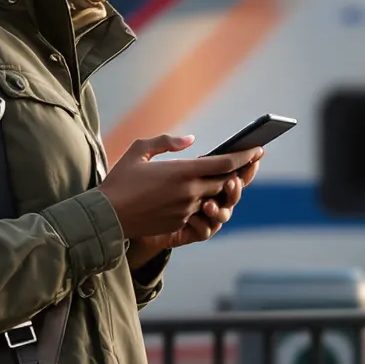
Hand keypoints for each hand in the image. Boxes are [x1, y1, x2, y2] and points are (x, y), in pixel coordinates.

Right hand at [98, 137, 259, 249]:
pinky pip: (200, 211)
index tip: (258, 149)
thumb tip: (190, 140)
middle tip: (245, 162)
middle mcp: (189, 192)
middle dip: (236, 173)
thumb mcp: (139, 151)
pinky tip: (200, 194)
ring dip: (220, 188)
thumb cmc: (120, 181)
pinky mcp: (180, 223)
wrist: (107, 216)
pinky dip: (204, 201)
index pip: (224, 164)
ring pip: (215, 198)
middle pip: (225, 182)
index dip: (244, 156)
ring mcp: (186, 210)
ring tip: (223, 178)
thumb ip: (166, 142)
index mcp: (182, 172)